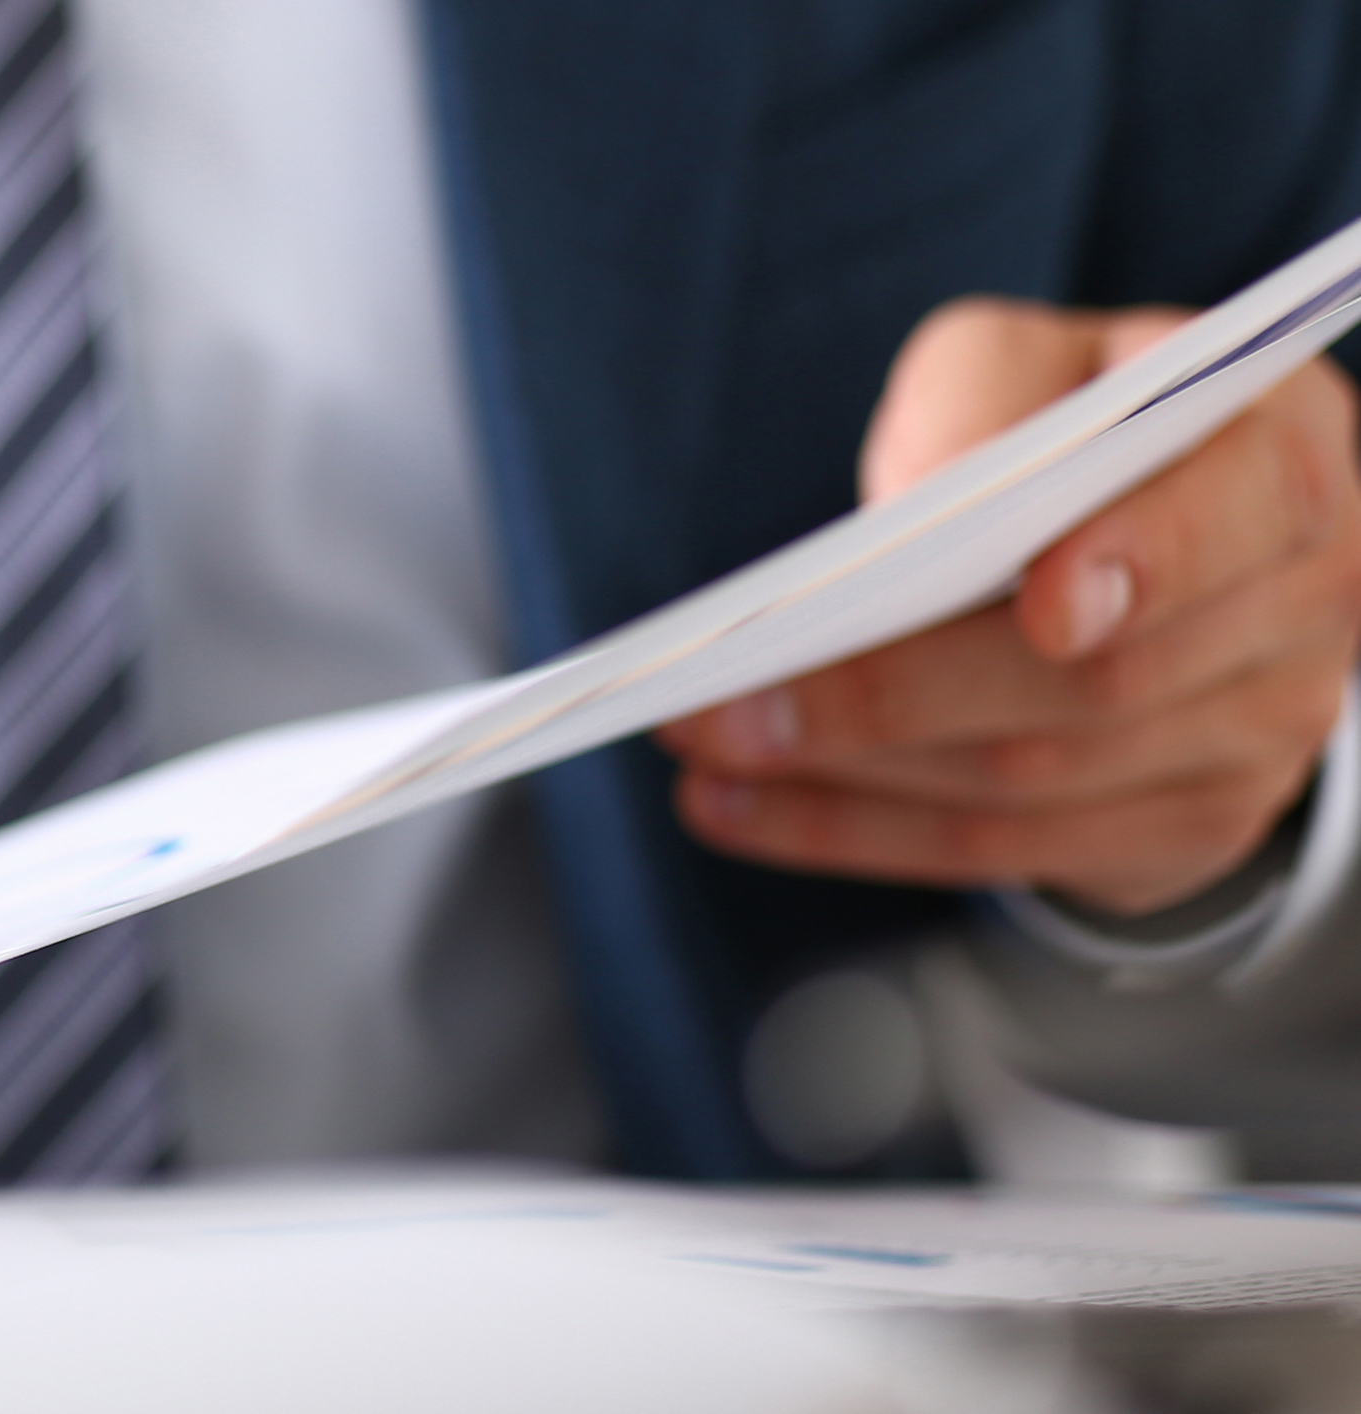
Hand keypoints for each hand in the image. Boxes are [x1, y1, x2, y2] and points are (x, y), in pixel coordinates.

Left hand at [657, 297, 1360, 914]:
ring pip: (1028, 784)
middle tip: (728, 702)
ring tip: (704, 751)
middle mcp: (1299, 608)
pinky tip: (738, 810)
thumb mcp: (1036, 364)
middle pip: (1092, 685)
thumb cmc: (1083, 430)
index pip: (1239, 510)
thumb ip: (983, 396)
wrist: (1166, 550)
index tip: (1040, 605)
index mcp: (1281, 460)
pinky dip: (853, 833)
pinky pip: (1005, 853)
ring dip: (847, 779)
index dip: (1146, 560)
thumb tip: (909, 518)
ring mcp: (1252, 737)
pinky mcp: (1179, 827)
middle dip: (890, 697)